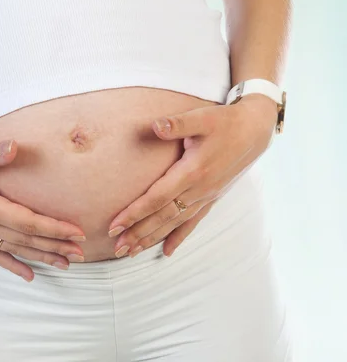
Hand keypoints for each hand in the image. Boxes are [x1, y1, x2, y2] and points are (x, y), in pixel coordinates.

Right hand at [0, 139, 85, 281]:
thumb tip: (14, 146)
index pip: (27, 221)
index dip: (54, 228)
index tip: (77, 232)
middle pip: (26, 239)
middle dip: (55, 246)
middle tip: (82, 253)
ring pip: (14, 249)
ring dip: (41, 257)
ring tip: (66, 265)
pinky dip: (13, 265)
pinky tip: (29, 275)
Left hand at [108, 94, 277, 257]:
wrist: (255, 131)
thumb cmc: (225, 122)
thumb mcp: (202, 118)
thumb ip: (177, 124)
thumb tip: (155, 125)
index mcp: (192, 171)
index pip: (157, 198)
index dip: (135, 213)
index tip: (115, 225)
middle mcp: (199, 189)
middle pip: (162, 216)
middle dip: (138, 233)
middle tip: (117, 247)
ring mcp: (206, 196)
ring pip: (175, 223)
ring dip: (152, 238)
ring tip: (132, 252)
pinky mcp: (212, 197)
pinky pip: (192, 222)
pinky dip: (179, 237)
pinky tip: (167, 252)